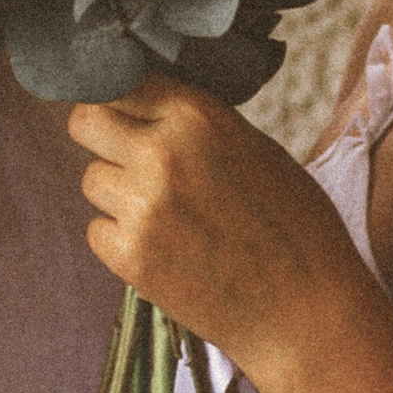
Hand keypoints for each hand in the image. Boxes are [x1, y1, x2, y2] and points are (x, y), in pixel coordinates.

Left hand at [68, 79, 372, 392]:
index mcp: (199, 117)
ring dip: (118, 193)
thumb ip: (196, 124)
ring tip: (169, 216)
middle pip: (85, 122)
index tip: (128, 114)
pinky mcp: (129, 256)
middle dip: (102, 138)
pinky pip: (96, 230)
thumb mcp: (256, 149)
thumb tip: (144, 104)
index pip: (121, 80)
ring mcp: (142, 206)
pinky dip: (122, 239)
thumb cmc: (296, 227)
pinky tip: (167, 250)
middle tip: (131, 159)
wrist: (307, 311)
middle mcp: (162, 154)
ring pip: (91, 179)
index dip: (121, 98)